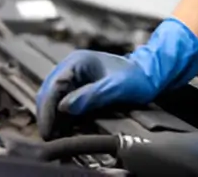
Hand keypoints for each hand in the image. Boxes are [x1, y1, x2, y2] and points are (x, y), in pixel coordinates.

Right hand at [35, 17, 197, 138]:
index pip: (53, 86)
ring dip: (53, 116)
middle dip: (47, 114)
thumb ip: (90, 96)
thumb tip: (65, 107)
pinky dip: (61, 116)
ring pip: (54, 98)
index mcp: (77, 61)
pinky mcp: (80, 88)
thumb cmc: (136, 77)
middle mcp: (72, 67)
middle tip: (48, 136)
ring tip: (54, 135)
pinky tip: (63, 129)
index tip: (47, 128)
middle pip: (49, 92)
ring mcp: (75, 77)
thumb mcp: (115, 88)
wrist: (150, 75)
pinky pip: (64, 102)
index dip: (47, 109)